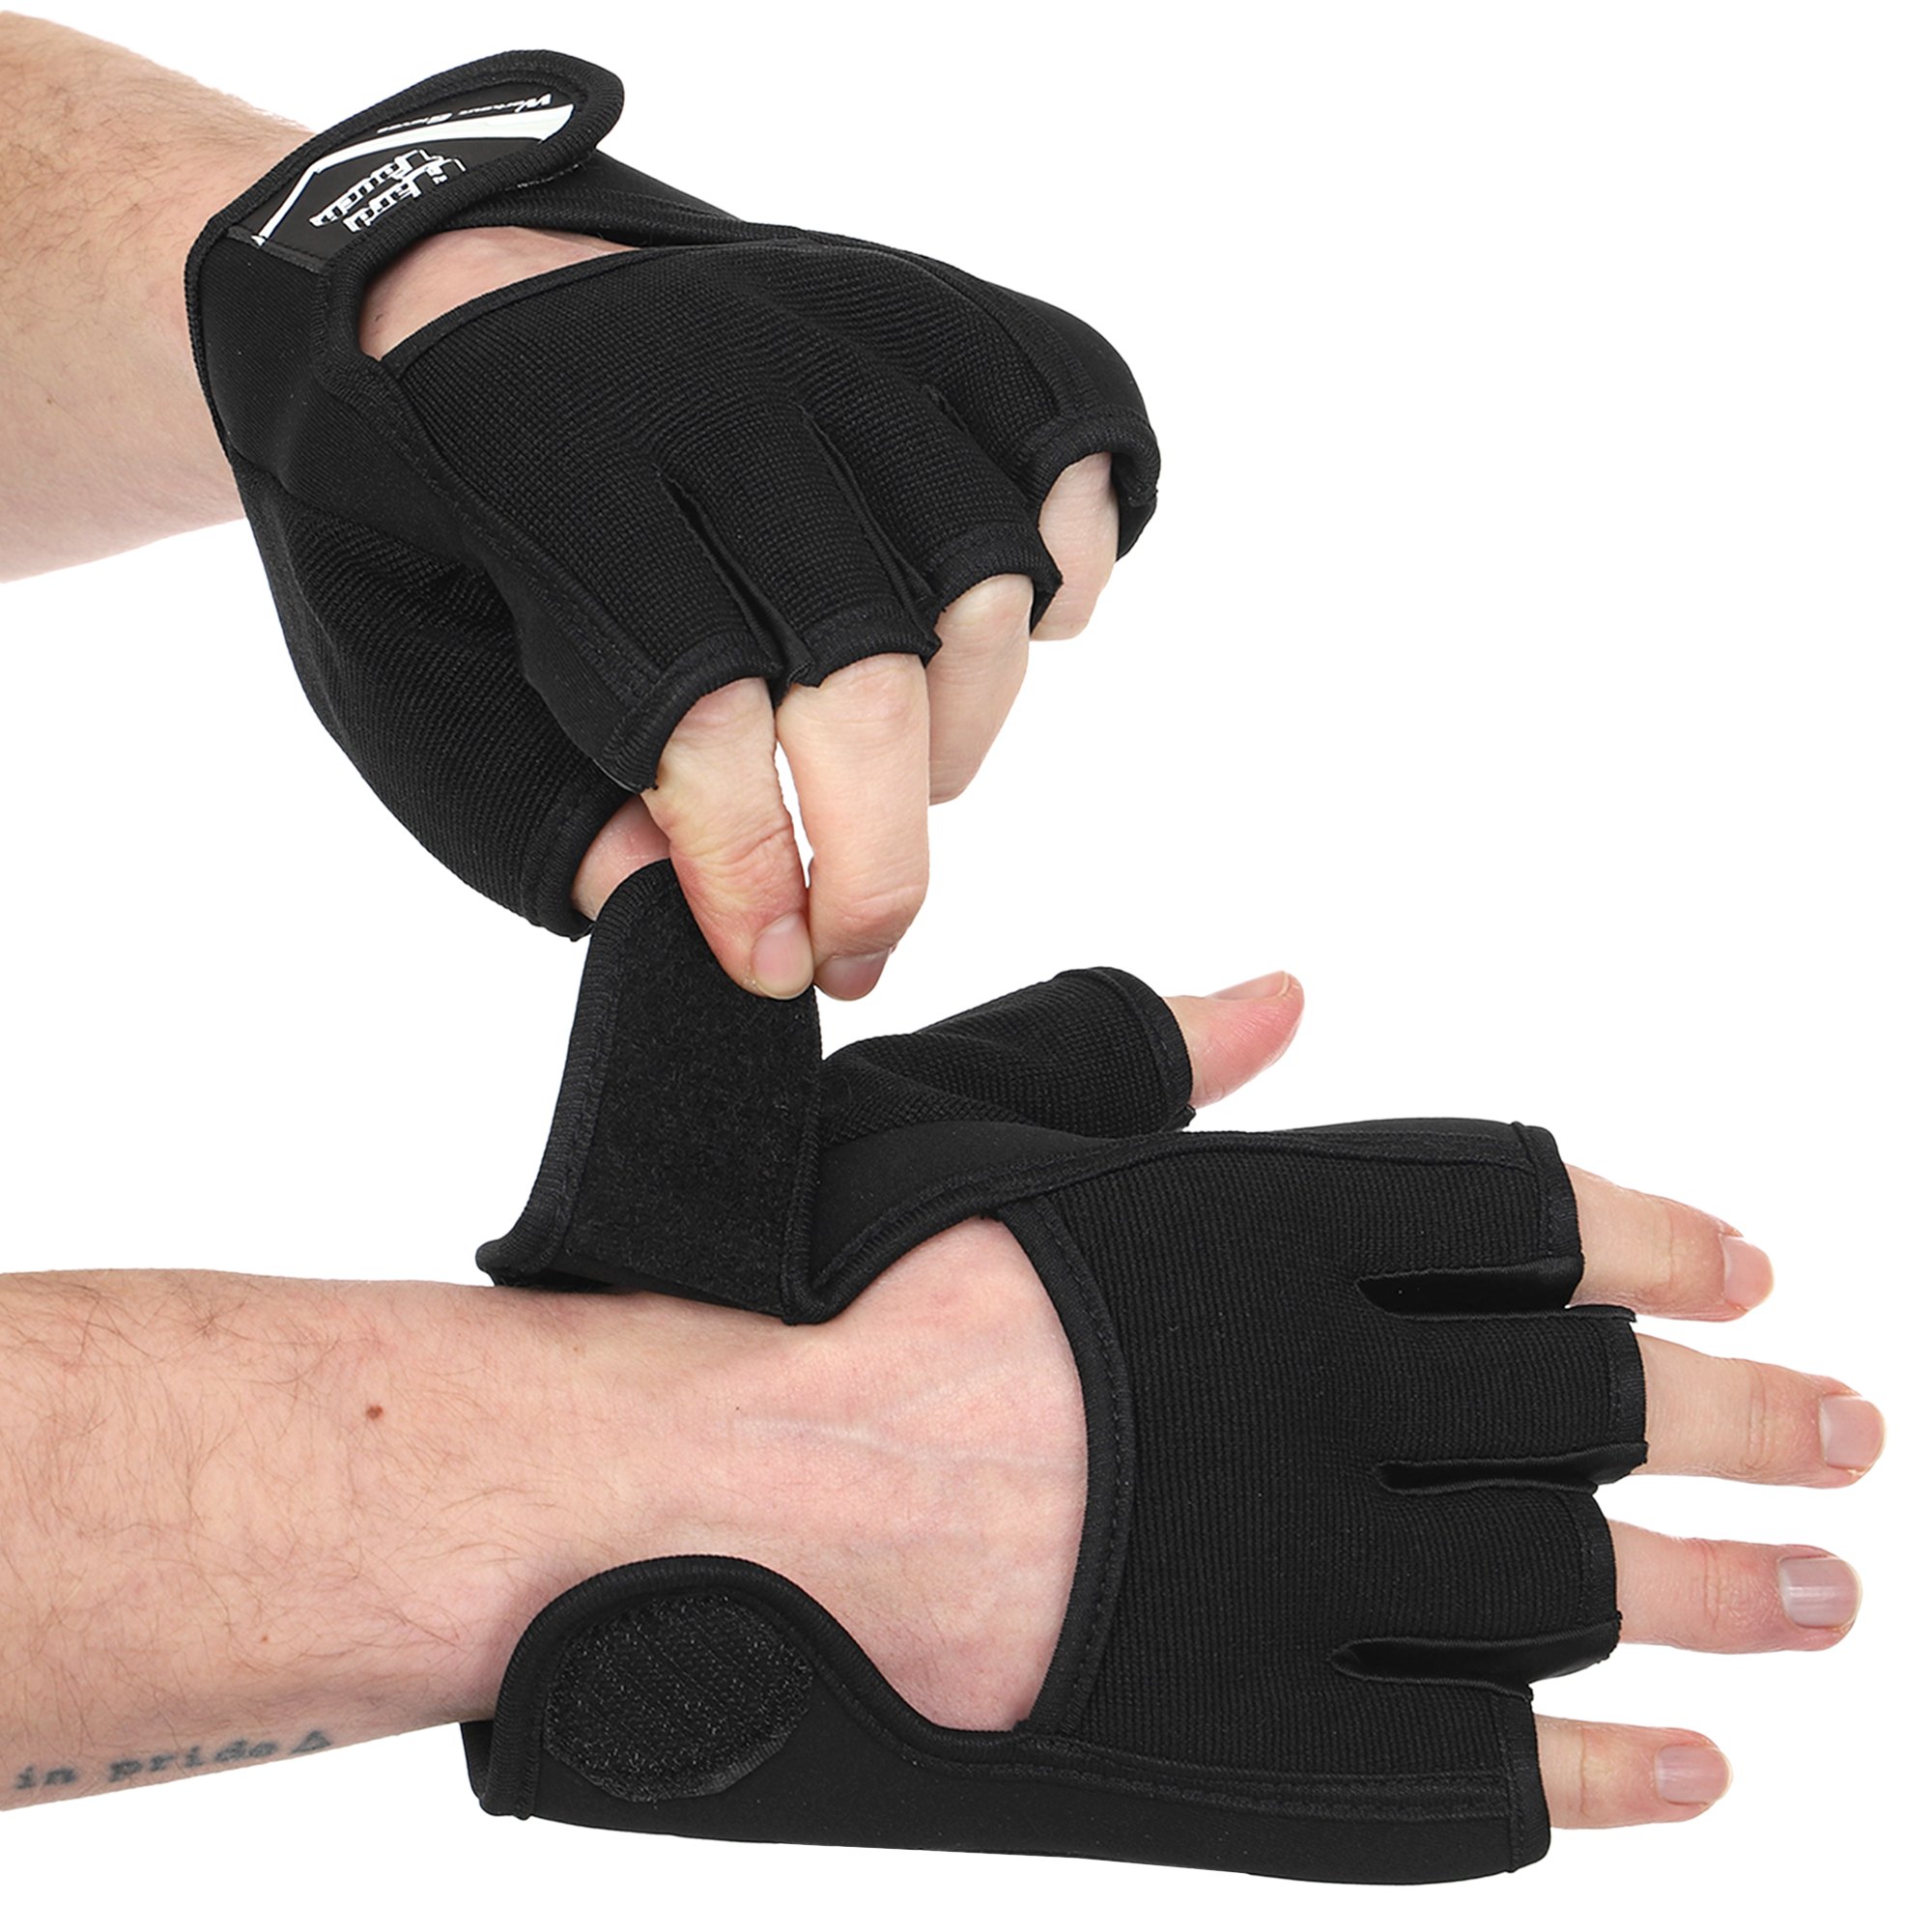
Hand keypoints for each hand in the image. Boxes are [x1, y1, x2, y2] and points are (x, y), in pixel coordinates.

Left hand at [191, 54, 1159, 963]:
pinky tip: (988, 628)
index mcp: (555, 474)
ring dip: (962, 729)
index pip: (698, 709)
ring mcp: (840, 340)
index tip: (773, 964)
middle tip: (851, 939)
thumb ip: (533, 813)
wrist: (451, 287)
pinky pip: (1070, 446)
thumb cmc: (431, 513)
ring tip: (895, 778)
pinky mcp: (931, 316)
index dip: (750, 872)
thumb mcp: (403, 678)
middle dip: (876, 854)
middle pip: (866, 669)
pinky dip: (1068, 559)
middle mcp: (719, 391)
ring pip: (986, 580)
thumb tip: (696, 915)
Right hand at [563, 971, 1877, 1830]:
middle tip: (1847, 1434)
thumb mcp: (976, 1110)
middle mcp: (1309, 1394)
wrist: (685, 1497)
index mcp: (1255, 1226)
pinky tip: (1692, 1770)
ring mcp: (1289, 1581)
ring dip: (1723, 1593)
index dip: (1652, 1241)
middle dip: (1748, 1418)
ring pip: (1571, 1586)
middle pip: (1592, 1407)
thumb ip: (1151, 1049)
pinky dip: (1600, 1773)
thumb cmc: (808, 1285)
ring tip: (1822, 1595)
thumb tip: (1290, 996)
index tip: (1741, 1269)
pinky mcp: (1240, 1748)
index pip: (1524, 1218)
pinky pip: (1471, 1771)